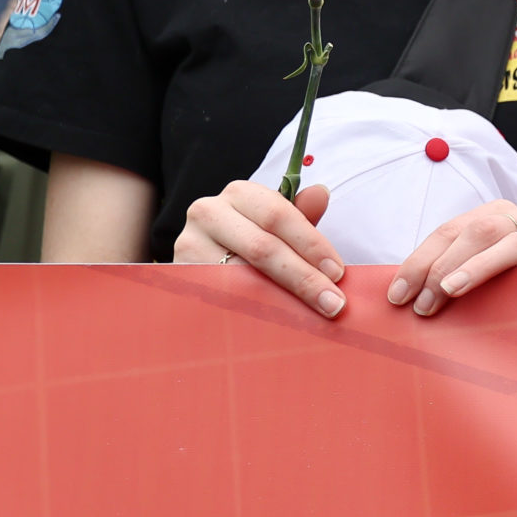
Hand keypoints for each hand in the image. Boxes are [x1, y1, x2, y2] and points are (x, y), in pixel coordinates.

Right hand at [176, 180, 348, 316]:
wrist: (203, 264)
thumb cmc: (251, 241)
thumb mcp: (276, 225)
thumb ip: (299, 214)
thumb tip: (321, 193)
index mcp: (240, 193)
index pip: (279, 215)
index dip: (311, 244)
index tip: (338, 273)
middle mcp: (208, 211)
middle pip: (262, 247)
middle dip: (303, 278)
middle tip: (333, 303)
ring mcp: (187, 244)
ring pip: (240, 276)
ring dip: (279, 299)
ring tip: (310, 316)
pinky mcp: (178, 276)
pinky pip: (219, 296)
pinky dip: (248, 310)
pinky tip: (272, 323)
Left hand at [385, 200, 516, 316]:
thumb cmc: (490, 287)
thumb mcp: (462, 269)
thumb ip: (439, 272)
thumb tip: (395, 294)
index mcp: (489, 215)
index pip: (448, 231)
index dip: (419, 262)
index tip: (398, 296)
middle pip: (477, 233)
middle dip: (442, 268)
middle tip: (423, 307)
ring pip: (512, 244)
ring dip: (479, 266)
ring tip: (452, 289)